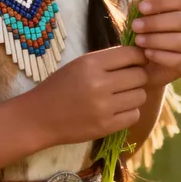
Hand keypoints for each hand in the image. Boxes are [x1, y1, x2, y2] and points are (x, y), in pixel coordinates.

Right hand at [30, 46, 149, 146]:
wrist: (40, 117)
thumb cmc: (60, 86)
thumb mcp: (80, 64)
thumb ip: (107, 60)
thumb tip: (139, 57)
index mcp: (91, 63)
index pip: (131, 54)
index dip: (139, 57)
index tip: (137, 61)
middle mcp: (99, 83)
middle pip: (140, 76)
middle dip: (138, 76)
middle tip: (128, 80)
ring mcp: (103, 107)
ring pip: (140, 96)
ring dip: (135, 95)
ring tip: (122, 95)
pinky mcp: (105, 127)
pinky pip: (134, 115)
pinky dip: (130, 112)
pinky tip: (117, 109)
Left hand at [129, 0, 180, 87]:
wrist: (147, 65)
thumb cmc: (145, 34)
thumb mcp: (140, 20)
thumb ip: (138, 11)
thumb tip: (135, 2)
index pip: (178, 0)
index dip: (160, 2)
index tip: (141, 7)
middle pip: (179, 19)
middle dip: (155, 22)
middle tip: (135, 26)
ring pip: (179, 40)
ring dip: (156, 39)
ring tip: (138, 40)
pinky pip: (177, 59)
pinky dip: (160, 55)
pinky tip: (146, 53)